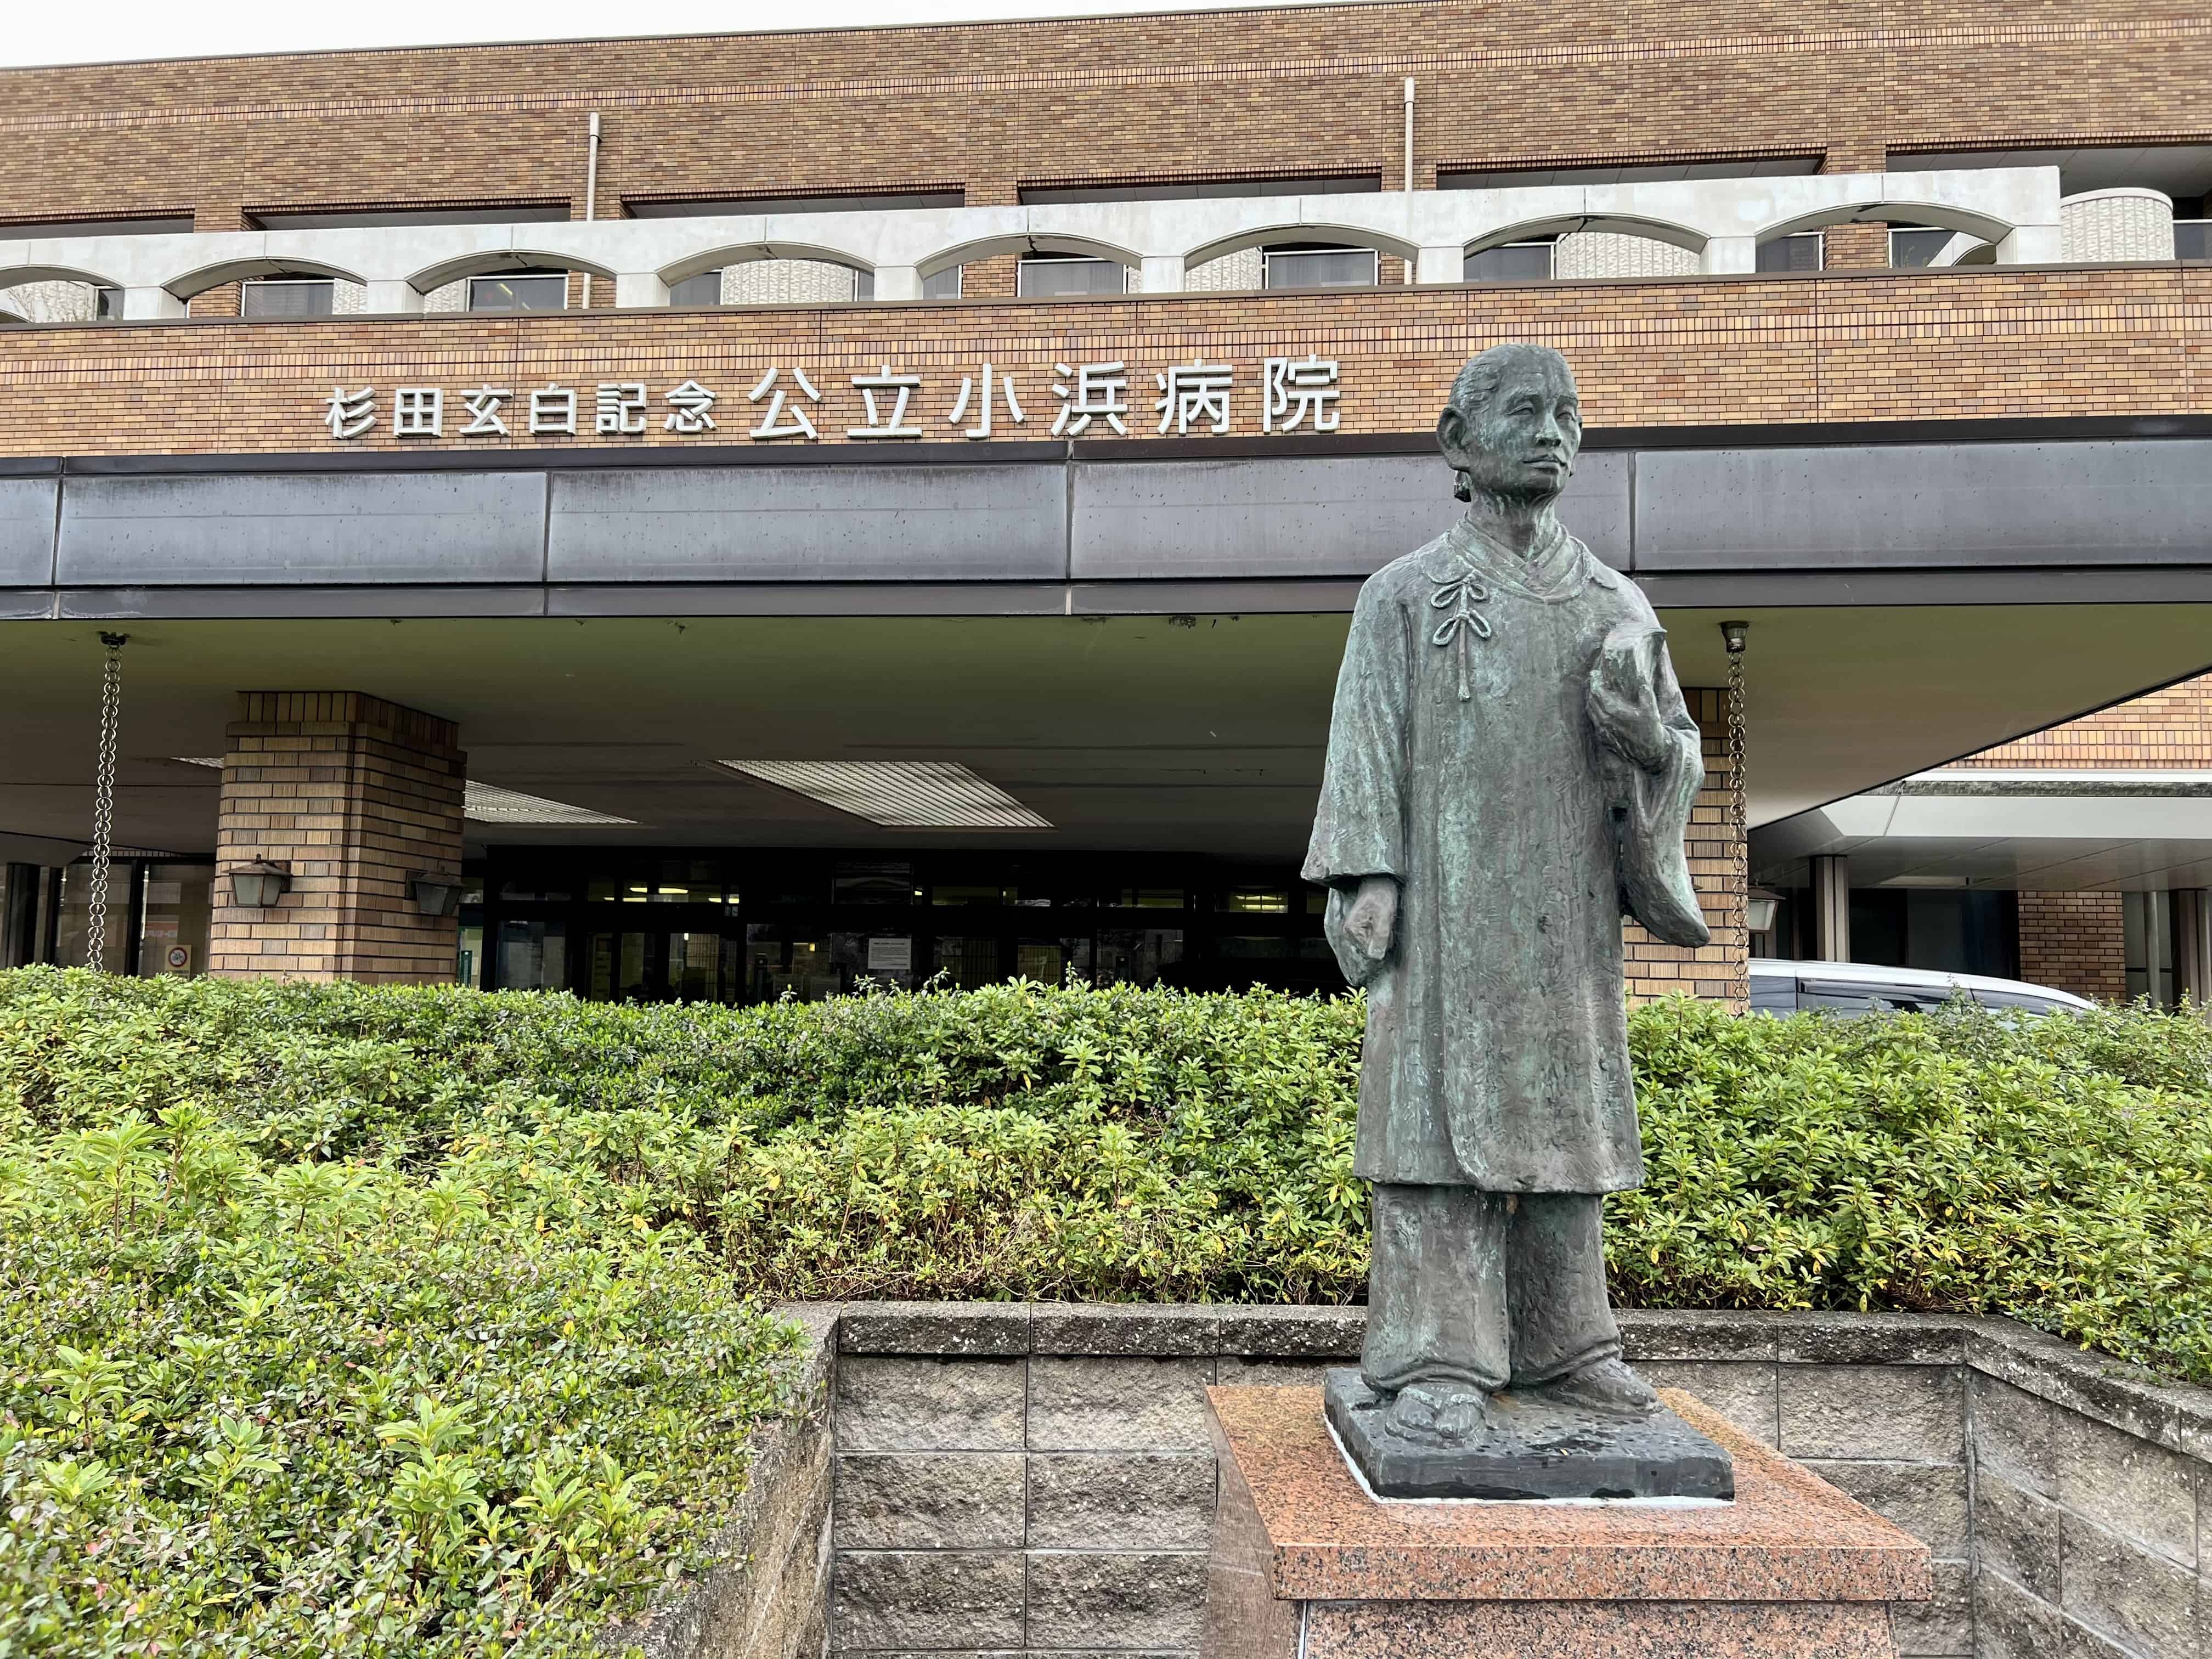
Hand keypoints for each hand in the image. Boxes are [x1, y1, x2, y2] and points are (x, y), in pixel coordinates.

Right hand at [1343, 875, 1397, 962]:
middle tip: (1386, 922)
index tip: (1387, 927)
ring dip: (1383, 935)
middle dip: (1383, 939)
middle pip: (1371, 949)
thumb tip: (1376, 957)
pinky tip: (1381, 921)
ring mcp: (1353, 931)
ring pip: (1374, 944)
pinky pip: (1373, 938)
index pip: (1370, 952)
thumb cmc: (1381, 897)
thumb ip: (1380, 938)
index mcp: (1351, 930)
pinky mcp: (1359, 929)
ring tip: (1384, 920)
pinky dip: (1381, 932)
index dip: (1384, 942)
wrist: (1379, 883)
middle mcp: (1349, 933)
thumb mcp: (1384, 918)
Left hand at [1588, 657, 1670, 771]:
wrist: (1650, 753)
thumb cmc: (1651, 730)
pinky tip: (1599, 709)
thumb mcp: (1651, 708)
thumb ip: (1645, 692)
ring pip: (1590, 712)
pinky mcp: (1603, 739)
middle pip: (1591, 701)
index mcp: (1614, 711)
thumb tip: (1641, 678)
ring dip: (1591, 700)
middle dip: (1591, 689)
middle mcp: (1604, 721)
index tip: (1595, 674)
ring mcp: (1602, 731)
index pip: (1597, 692)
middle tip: (1594, 681)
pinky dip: (1594, 712)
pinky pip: (1594, 722)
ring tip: (1595, 692)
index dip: (1595, 681)